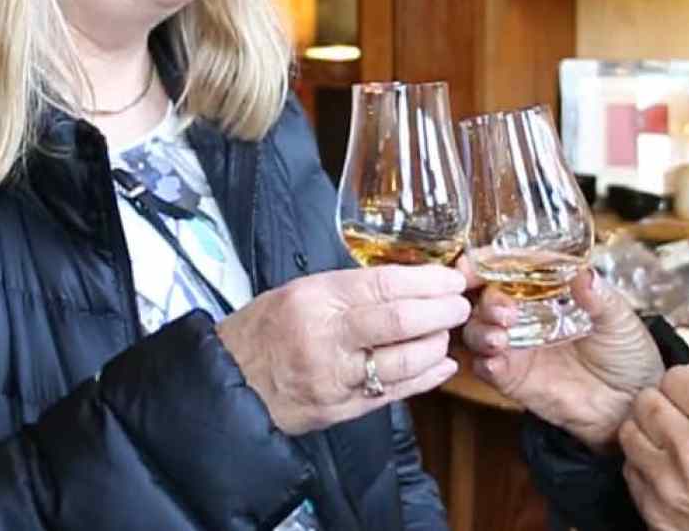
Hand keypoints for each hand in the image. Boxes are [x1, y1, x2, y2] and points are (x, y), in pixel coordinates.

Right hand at [218, 265, 469, 435]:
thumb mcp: (298, 292)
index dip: (427, 282)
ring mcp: (334, 378)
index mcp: (315, 299)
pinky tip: (442, 365)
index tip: (452, 278)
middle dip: (440, 312)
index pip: (383, 285)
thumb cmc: (263, 331)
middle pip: (399, 322)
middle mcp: (326, 337)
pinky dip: (425, 379)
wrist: (228, 385)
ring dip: (436, 346)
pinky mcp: (340, 410)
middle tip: (460, 305)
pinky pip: (393, 394)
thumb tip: (406, 281)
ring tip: (447, 333)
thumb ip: (349, 289)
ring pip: (403, 362)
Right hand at [460, 262, 662, 449]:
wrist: (632, 405)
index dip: (487, 263)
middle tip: (502, 309)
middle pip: (485, 298)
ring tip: (499, 337)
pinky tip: (497, 362)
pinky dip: (485, 362)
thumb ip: (599, 297)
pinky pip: (487, 368)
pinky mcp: (515, 379)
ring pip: (478, 330)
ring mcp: (518, 347)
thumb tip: (583, 274)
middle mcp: (526, 315)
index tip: (473, 264)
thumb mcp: (619, 318)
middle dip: (485, 299)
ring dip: (480, 329)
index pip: (509, 269)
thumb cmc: (628, 354)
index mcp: (547, 291)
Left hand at [619, 365, 688, 530]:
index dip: (684, 385)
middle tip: (675, 415)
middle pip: (646, 399)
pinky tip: (667, 470)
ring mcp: (669, 482)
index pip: (675, 376)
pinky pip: (632, 471)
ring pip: (630, 432)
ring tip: (666, 441)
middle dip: (661, 402)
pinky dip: (645, 466)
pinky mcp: (656, 510)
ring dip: (646, 432)